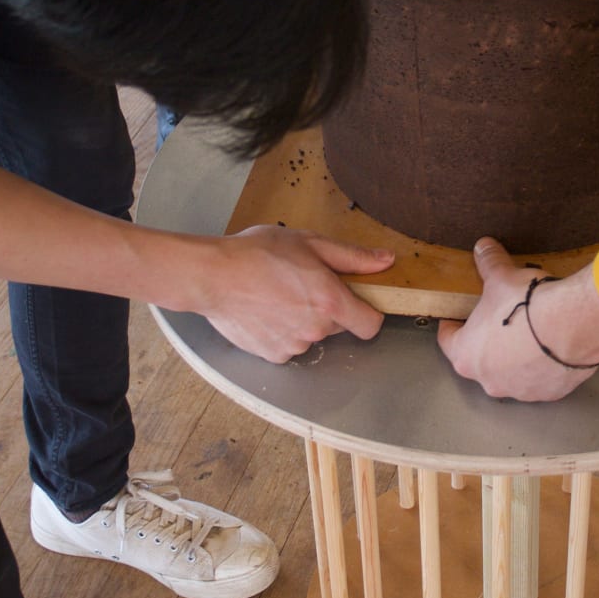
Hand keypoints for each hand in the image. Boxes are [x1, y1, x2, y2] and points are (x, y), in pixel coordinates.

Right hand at [198, 225, 394, 362]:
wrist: (212, 276)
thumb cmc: (258, 254)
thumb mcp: (310, 242)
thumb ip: (352, 256)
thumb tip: (386, 260)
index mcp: (331, 302)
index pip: (371, 325)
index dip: (367, 313)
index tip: (356, 302)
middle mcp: (317, 329)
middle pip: (338, 326)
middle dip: (328, 308)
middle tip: (303, 284)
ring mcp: (295, 345)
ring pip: (312, 335)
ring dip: (303, 320)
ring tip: (278, 295)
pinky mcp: (274, 354)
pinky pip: (289, 345)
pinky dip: (282, 331)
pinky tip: (265, 310)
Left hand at [437, 237, 598, 401]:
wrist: (574, 325)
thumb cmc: (528, 306)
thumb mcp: (502, 277)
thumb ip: (489, 263)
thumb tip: (483, 247)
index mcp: (467, 355)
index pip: (448, 342)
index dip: (452, 327)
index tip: (456, 319)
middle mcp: (490, 380)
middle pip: (481, 361)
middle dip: (488, 342)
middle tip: (499, 321)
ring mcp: (521, 390)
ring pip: (512, 374)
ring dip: (517, 358)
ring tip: (530, 333)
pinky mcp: (550, 393)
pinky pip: (542, 378)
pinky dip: (544, 365)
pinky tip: (553, 345)